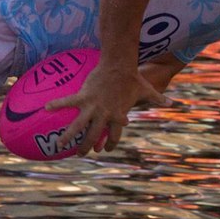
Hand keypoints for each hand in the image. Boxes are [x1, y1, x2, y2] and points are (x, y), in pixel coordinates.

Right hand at [45, 62, 171, 153]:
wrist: (120, 65)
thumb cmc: (133, 78)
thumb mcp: (147, 91)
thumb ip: (158, 99)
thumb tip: (173, 103)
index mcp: (118, 117)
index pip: (114, 136)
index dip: (110, 144)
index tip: (105, 149)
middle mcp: (104, 115)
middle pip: (94, 137)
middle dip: (87, 147)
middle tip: (81, 153)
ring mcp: (93, 107)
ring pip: (79, 126)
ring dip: (69, 136)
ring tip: (59, 145)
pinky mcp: (83, 96)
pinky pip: (68, 102)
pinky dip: (57, 105)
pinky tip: (46, 108)